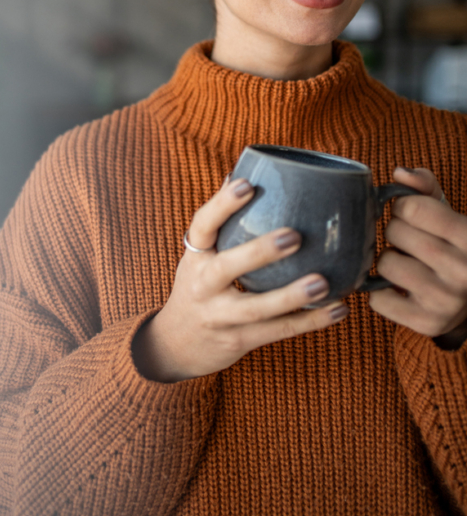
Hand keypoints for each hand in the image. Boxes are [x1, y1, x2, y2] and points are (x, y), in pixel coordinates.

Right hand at [132, 174, 347, 381]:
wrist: (177, 344)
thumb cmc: (198, 286)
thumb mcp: (200, 254)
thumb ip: (220, 221)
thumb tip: (238, 171)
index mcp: (196, 255)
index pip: (203, 224)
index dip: (223, 204)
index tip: (246, 184)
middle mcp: (202, 285)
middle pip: (227, 268)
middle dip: (260, 252)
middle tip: (295, 235)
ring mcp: (220, 316)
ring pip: (256, 308)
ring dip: (292, 296)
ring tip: (324, 283)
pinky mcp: (239, 340)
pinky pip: (277, 331)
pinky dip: (310, 321)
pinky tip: (338, 309)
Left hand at [369, 167, 466, 348]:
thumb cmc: (451, 243)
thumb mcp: (447, 212)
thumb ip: (424, 187)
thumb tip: (400, 173)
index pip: (412, 208)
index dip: (403, 206)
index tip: (409, 213)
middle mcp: (462, 270)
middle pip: (395, 233)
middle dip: (395, 231)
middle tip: (409, 240)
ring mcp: (446, 300)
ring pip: (385, 264)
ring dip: (388, 260)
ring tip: (408, 263)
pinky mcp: (427, 323)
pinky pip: (378, 300)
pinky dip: (381, 291)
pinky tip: (400, 286)